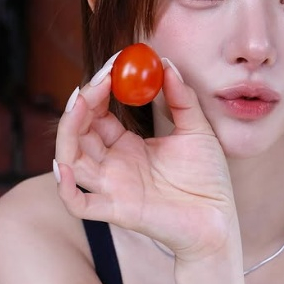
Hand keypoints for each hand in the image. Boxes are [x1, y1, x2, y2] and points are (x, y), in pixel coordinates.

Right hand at [54, 60, 239, 263]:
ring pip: (71, 160)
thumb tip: (166, 64)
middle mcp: (113, 165)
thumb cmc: (208, 179)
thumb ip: (182, 98)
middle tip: (99, 79)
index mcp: (127, 146)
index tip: (115, 64)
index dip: (99, 89)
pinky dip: (65, 188)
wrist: (219, 219)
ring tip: (80, 102)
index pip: (98, 114)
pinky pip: (79, 204)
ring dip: (69, 131)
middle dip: (82, 103)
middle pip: (79, 133)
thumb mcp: (197, 130)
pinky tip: (65, 165)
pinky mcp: (116, 210)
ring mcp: (111, 187)